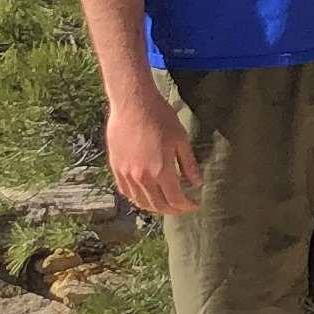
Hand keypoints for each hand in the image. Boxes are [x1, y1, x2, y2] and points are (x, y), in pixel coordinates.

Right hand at [105, 73, 203, 215]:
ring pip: (140, 202)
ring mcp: (126, 174)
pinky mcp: (116, 168)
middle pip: (158, 205)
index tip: (195, 205)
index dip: (187, 206)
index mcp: (161, 170)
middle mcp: (142, 177)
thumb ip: (189, 164)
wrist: (133, 103)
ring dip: (155, 207)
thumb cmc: (160, 117)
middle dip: (173, 210)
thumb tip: (197, 183)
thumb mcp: (181, 139)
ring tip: (165, 204)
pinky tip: (145, 195)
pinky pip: (126, 191)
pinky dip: (137, 198)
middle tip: (182, 208)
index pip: (175, 199)